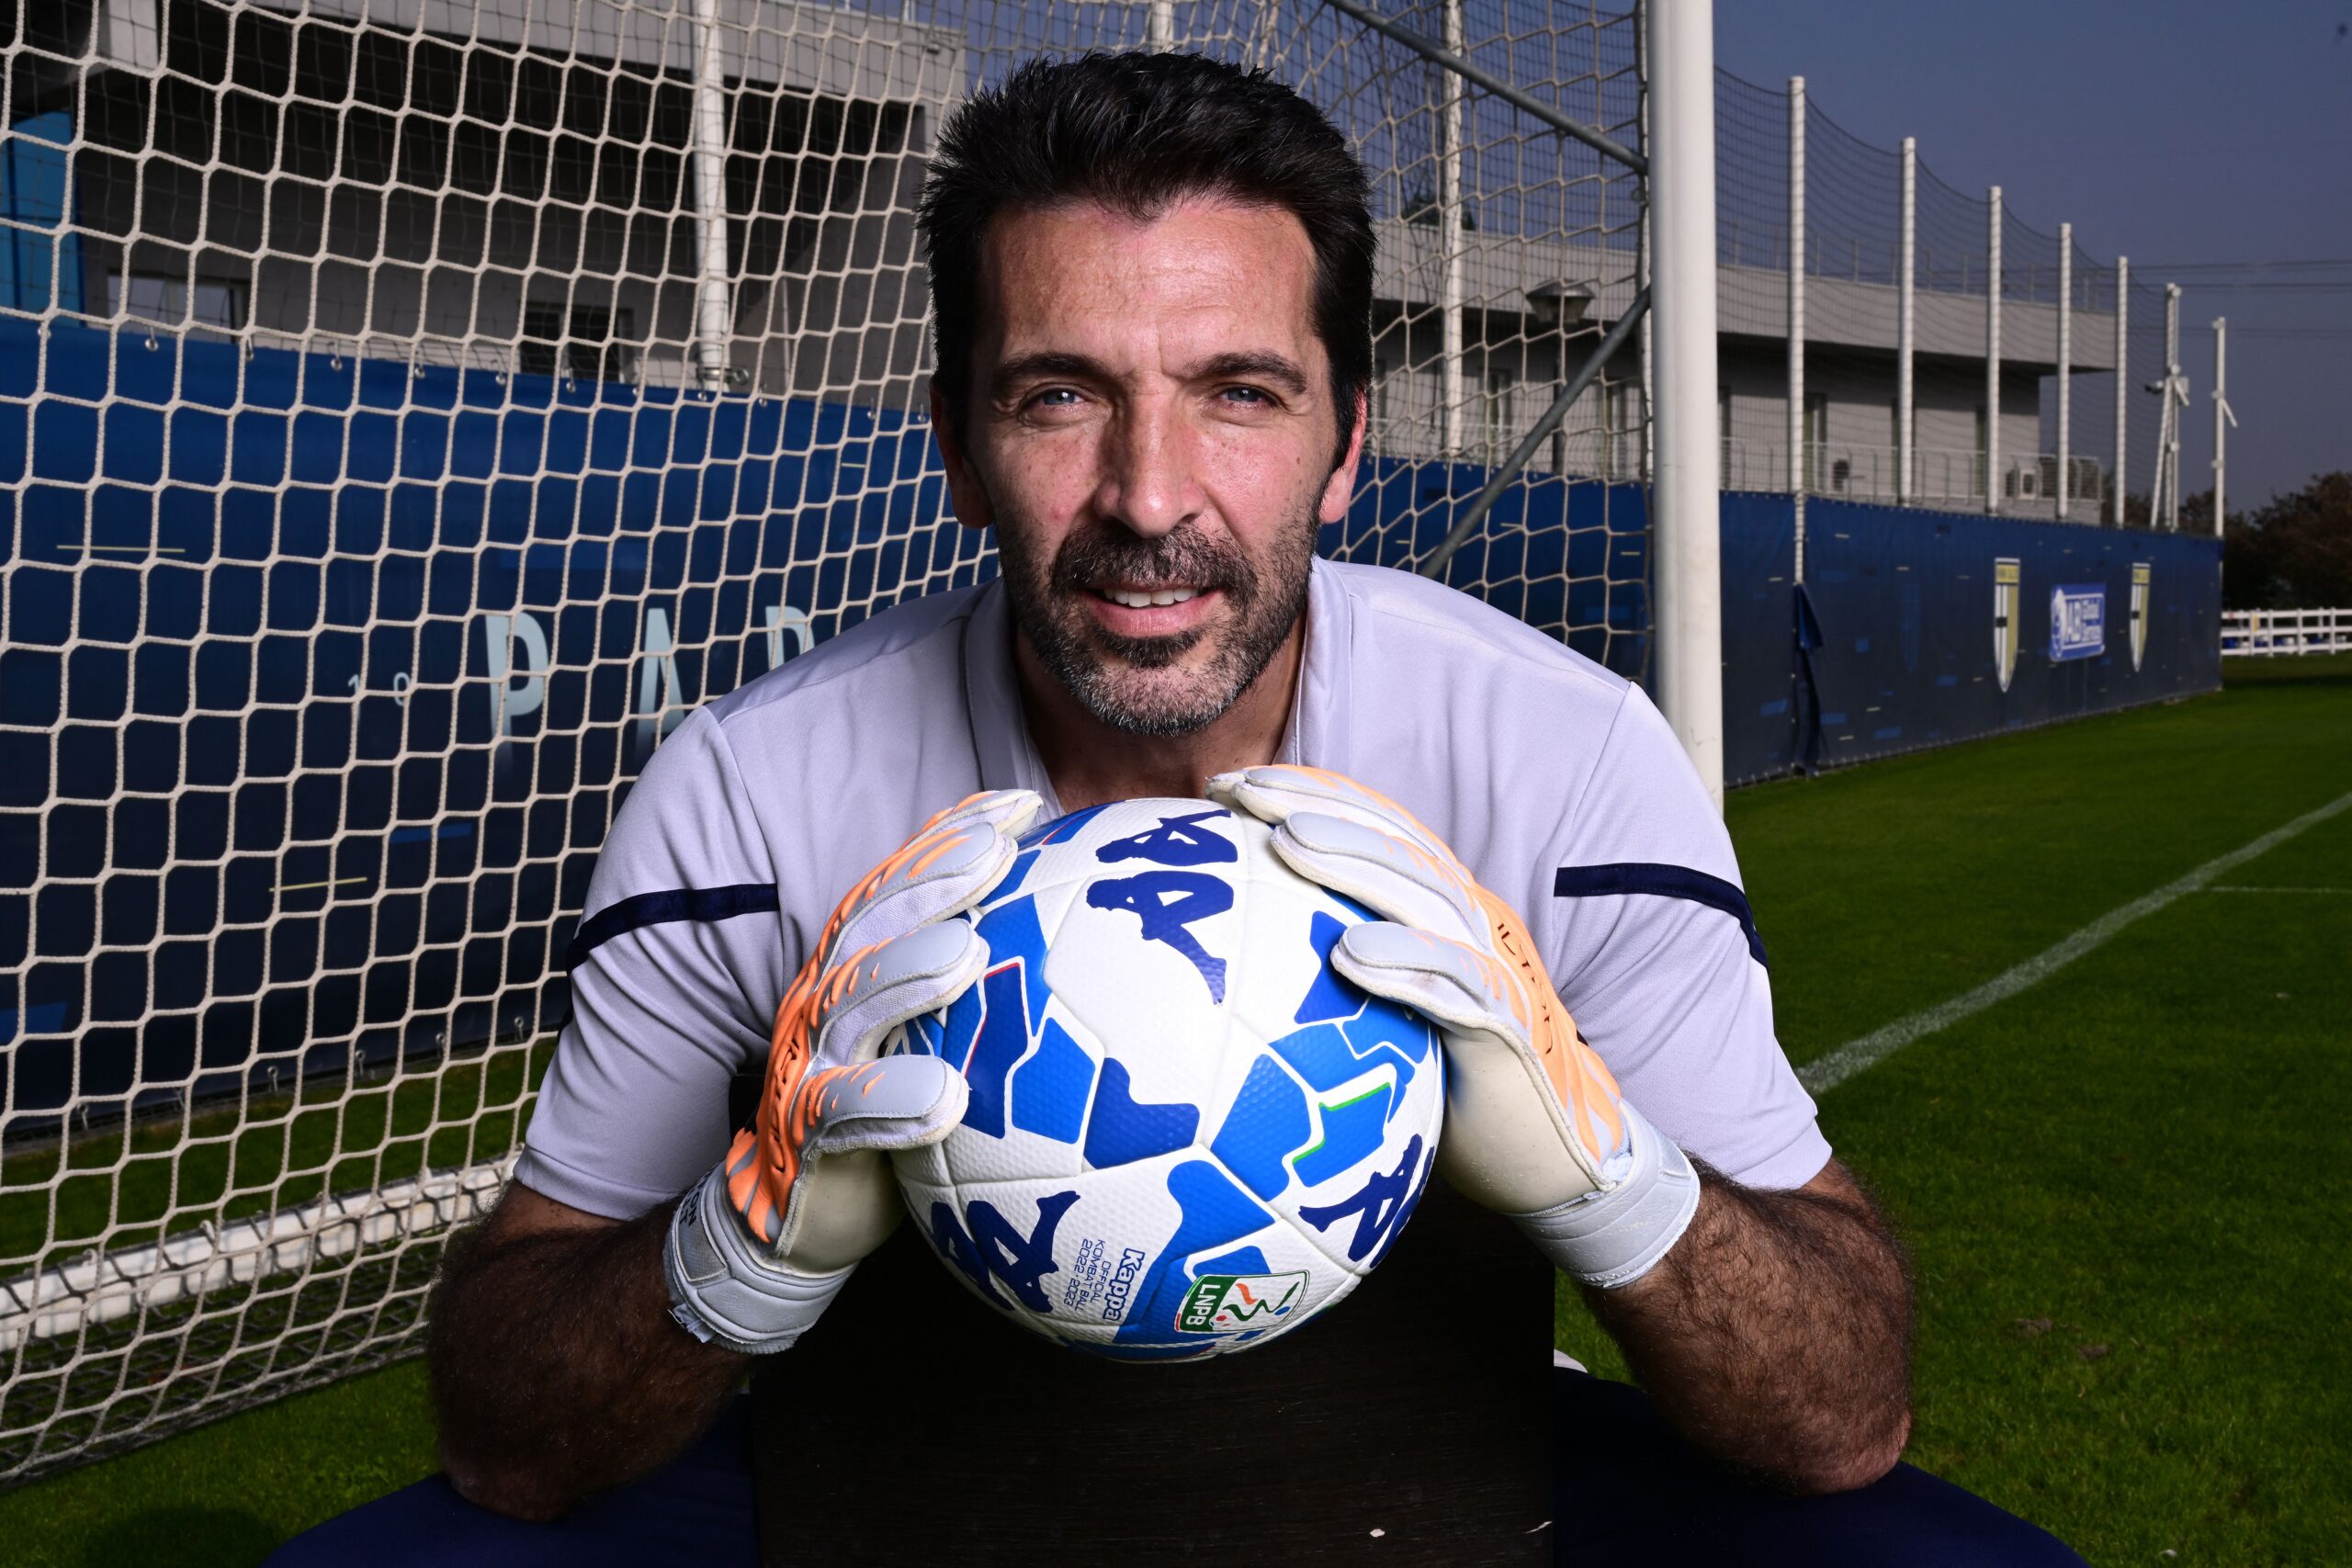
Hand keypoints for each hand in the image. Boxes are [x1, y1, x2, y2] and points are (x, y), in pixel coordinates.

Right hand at [663, 789, 1043, 1351]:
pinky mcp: (802, 1133)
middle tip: (993, 850)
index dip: (951, 839)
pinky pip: (843, 1114)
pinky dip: (890, 1103)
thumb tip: (1098, 955)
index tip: (1020, 806)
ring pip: (853, 1006)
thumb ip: (987, 998)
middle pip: (873, 925)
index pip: (902, 888)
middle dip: (930, 879)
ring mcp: (809, 1062)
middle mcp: (826, 1002)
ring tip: (964, 953)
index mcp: (858, 970)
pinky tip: (946, 1100)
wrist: (794, 1216)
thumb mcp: (937, 1047)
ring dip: (906, 974)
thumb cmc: (887, 1119)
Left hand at [1206, 766, 1697, 1288]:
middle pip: (1395, 846)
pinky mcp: (1511, 1028)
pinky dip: (1407, 966)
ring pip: (1426, 899)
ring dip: (1356, 866)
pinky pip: (1459, 989)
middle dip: (1321, 808)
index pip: (1374, 831)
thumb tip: (1225, 966)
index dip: (1308, 794)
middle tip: (1247, 793)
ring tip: (1291, 845)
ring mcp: (1495, 970)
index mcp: (1438, 910)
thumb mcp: (1379, 1021)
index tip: (1226, 787)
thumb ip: (1325, 982)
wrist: (1548, 1156)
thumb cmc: (1449, 1085)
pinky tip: (1351, 956)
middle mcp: (1470, 923)